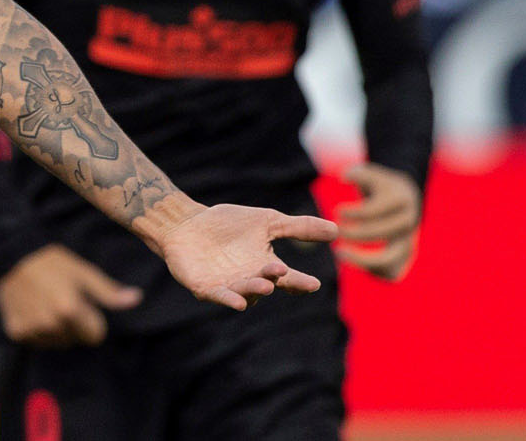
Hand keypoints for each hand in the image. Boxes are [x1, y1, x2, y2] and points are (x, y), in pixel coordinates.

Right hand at [0, 245, 141, 346]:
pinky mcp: (16, 332)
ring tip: (45, 303)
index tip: (83, 305)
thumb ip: (108, 291)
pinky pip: (36, 341)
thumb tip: (136, 298)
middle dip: (74, 325)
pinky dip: (37, 330)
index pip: (95, 336)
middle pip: (76, 340)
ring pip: (57, 342)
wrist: (12, 255)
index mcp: (70, 310)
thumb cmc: (53, 262)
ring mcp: (31, 330)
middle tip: (61, 300)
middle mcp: (50, 324)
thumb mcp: (83, 272)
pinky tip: (32, 309)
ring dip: (55, 328)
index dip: (92, 321)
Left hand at [153, 202, 337, 310]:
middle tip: (283, 274)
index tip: (314, 284)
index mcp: (267, 267)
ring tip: (265, 285)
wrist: (187, 223)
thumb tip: (337, 230)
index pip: (288, 278)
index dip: (300, 282)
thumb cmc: (228, 224)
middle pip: (267, 285)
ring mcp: (227, 285)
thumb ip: (298, 227)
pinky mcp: (205, 287)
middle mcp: (250, 280)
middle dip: (275, 281)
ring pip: (245, 292)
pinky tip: (239, 303)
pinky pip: (219, 297)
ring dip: (254, 290)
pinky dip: (229, 300)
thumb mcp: (267, 222)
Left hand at [335, 163, 421, 281]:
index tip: (338, 211)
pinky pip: (392, 273)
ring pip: (392, 260)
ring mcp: (409, 242)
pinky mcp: (405, 257)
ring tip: (339, 252)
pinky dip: (372, 271)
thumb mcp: (369, 173)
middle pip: (387, 233)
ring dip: (364, 259)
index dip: (357, 213)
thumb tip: (344, 177)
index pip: (380, 210)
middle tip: (338, 232)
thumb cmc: (378, 186)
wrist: (402, 199)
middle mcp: (410, 222)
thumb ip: (357, 173)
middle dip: (359, 234)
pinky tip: (352, 260)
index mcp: (401, 199)